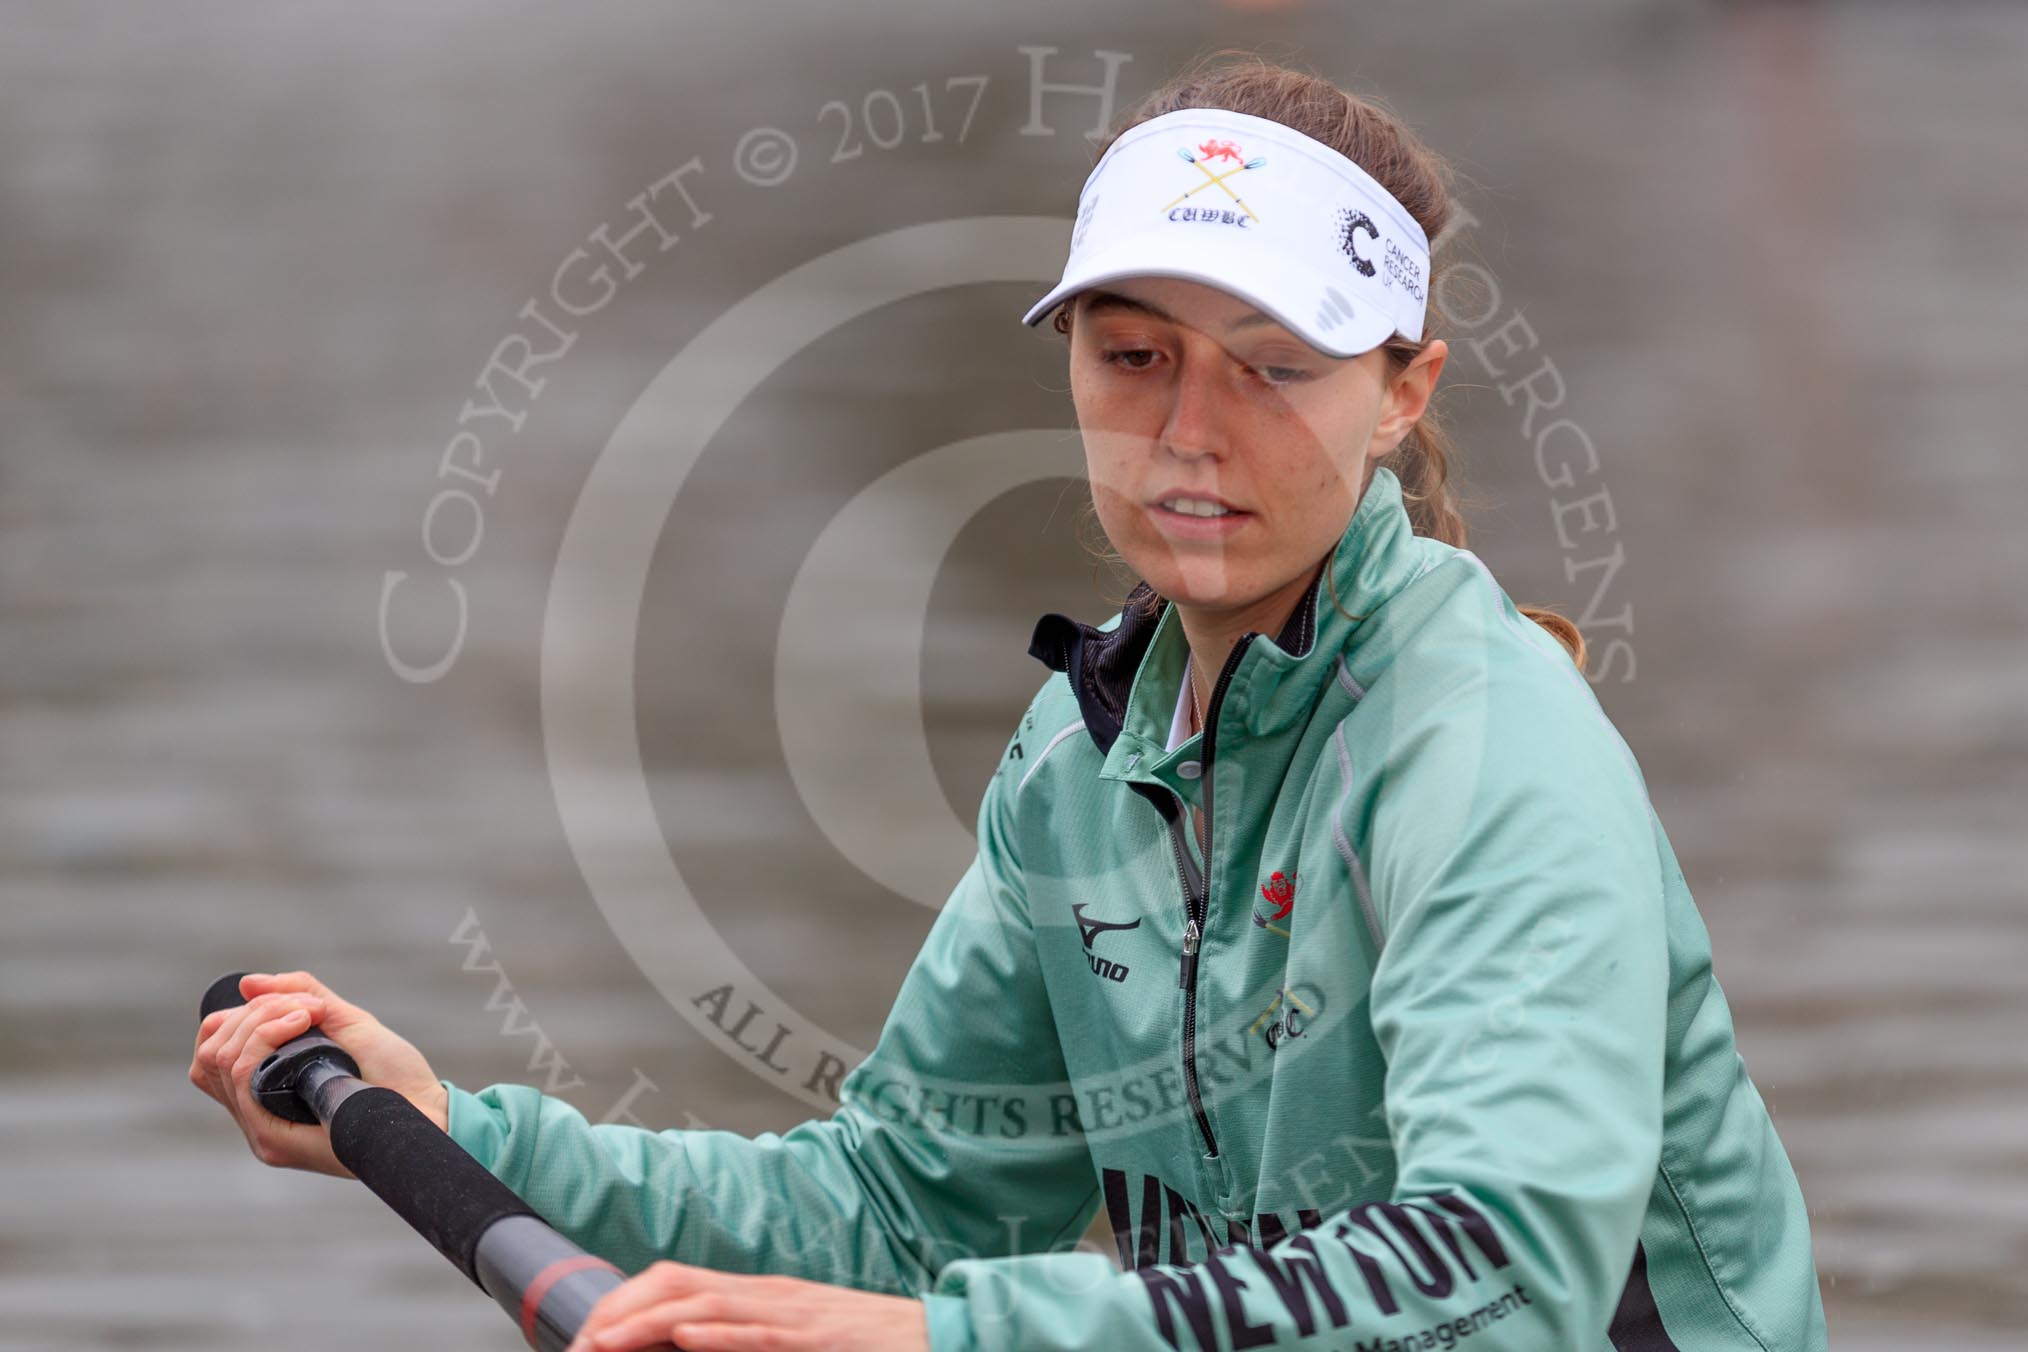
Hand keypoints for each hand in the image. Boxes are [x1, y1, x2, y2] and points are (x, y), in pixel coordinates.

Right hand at [188, 970, 449, 1176]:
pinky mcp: (273, 1138)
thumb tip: (248, 983)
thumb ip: (302, 995)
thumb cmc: (393, 1072)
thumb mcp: (346, 1021)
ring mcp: (260, 1129)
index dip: (234, 1018)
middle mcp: (254, 1113)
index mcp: (263, 1090)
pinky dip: (266, 1037)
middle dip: (253, 1013)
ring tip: (307, 1012)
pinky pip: (243, 1079)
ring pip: (222, 1061)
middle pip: (210, 1053)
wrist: (427, 1109)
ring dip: (262, 1019)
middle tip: (304, 1006)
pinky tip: (301, 1022)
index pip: (210, 1053)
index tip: (285, 1004)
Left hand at [567, 1261, 928, 1351]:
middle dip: (622, 1310)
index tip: (589, 1331)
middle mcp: (768, 1294)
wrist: (933, 1336)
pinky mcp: (816, 1338)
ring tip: (608, 1341)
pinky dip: (718, 1335)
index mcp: (761, 1294)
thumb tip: (691, 1346)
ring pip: (707, 1306)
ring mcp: (791, 1313)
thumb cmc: (866, 1343)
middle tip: (581, 1342)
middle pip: (678, 1285)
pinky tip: (686, 1339)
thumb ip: (749, 1336)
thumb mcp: (797, 1334)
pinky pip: (758, 1333)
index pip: (676, 1281)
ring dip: (649, 1324)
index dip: (626, 1300)